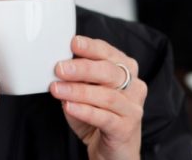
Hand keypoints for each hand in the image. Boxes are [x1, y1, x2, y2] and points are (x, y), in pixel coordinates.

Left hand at [50, 36, 146, 159]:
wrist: (113, 150)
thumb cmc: (99, 116)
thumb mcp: (86, 92)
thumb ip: (78, 78)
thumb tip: (59, 65)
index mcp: (125, 70)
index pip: (108, 53)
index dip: (91, 47)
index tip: (73, 43)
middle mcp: (134, 86)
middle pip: (109, 72)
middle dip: (83, 68)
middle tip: (60, 68)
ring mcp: (132, 108)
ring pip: (106, 95)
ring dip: (78, 91)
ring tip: (57, 89)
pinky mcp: (126, 128)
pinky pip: (105, 117)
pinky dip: (85, 110)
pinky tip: (70, 107)